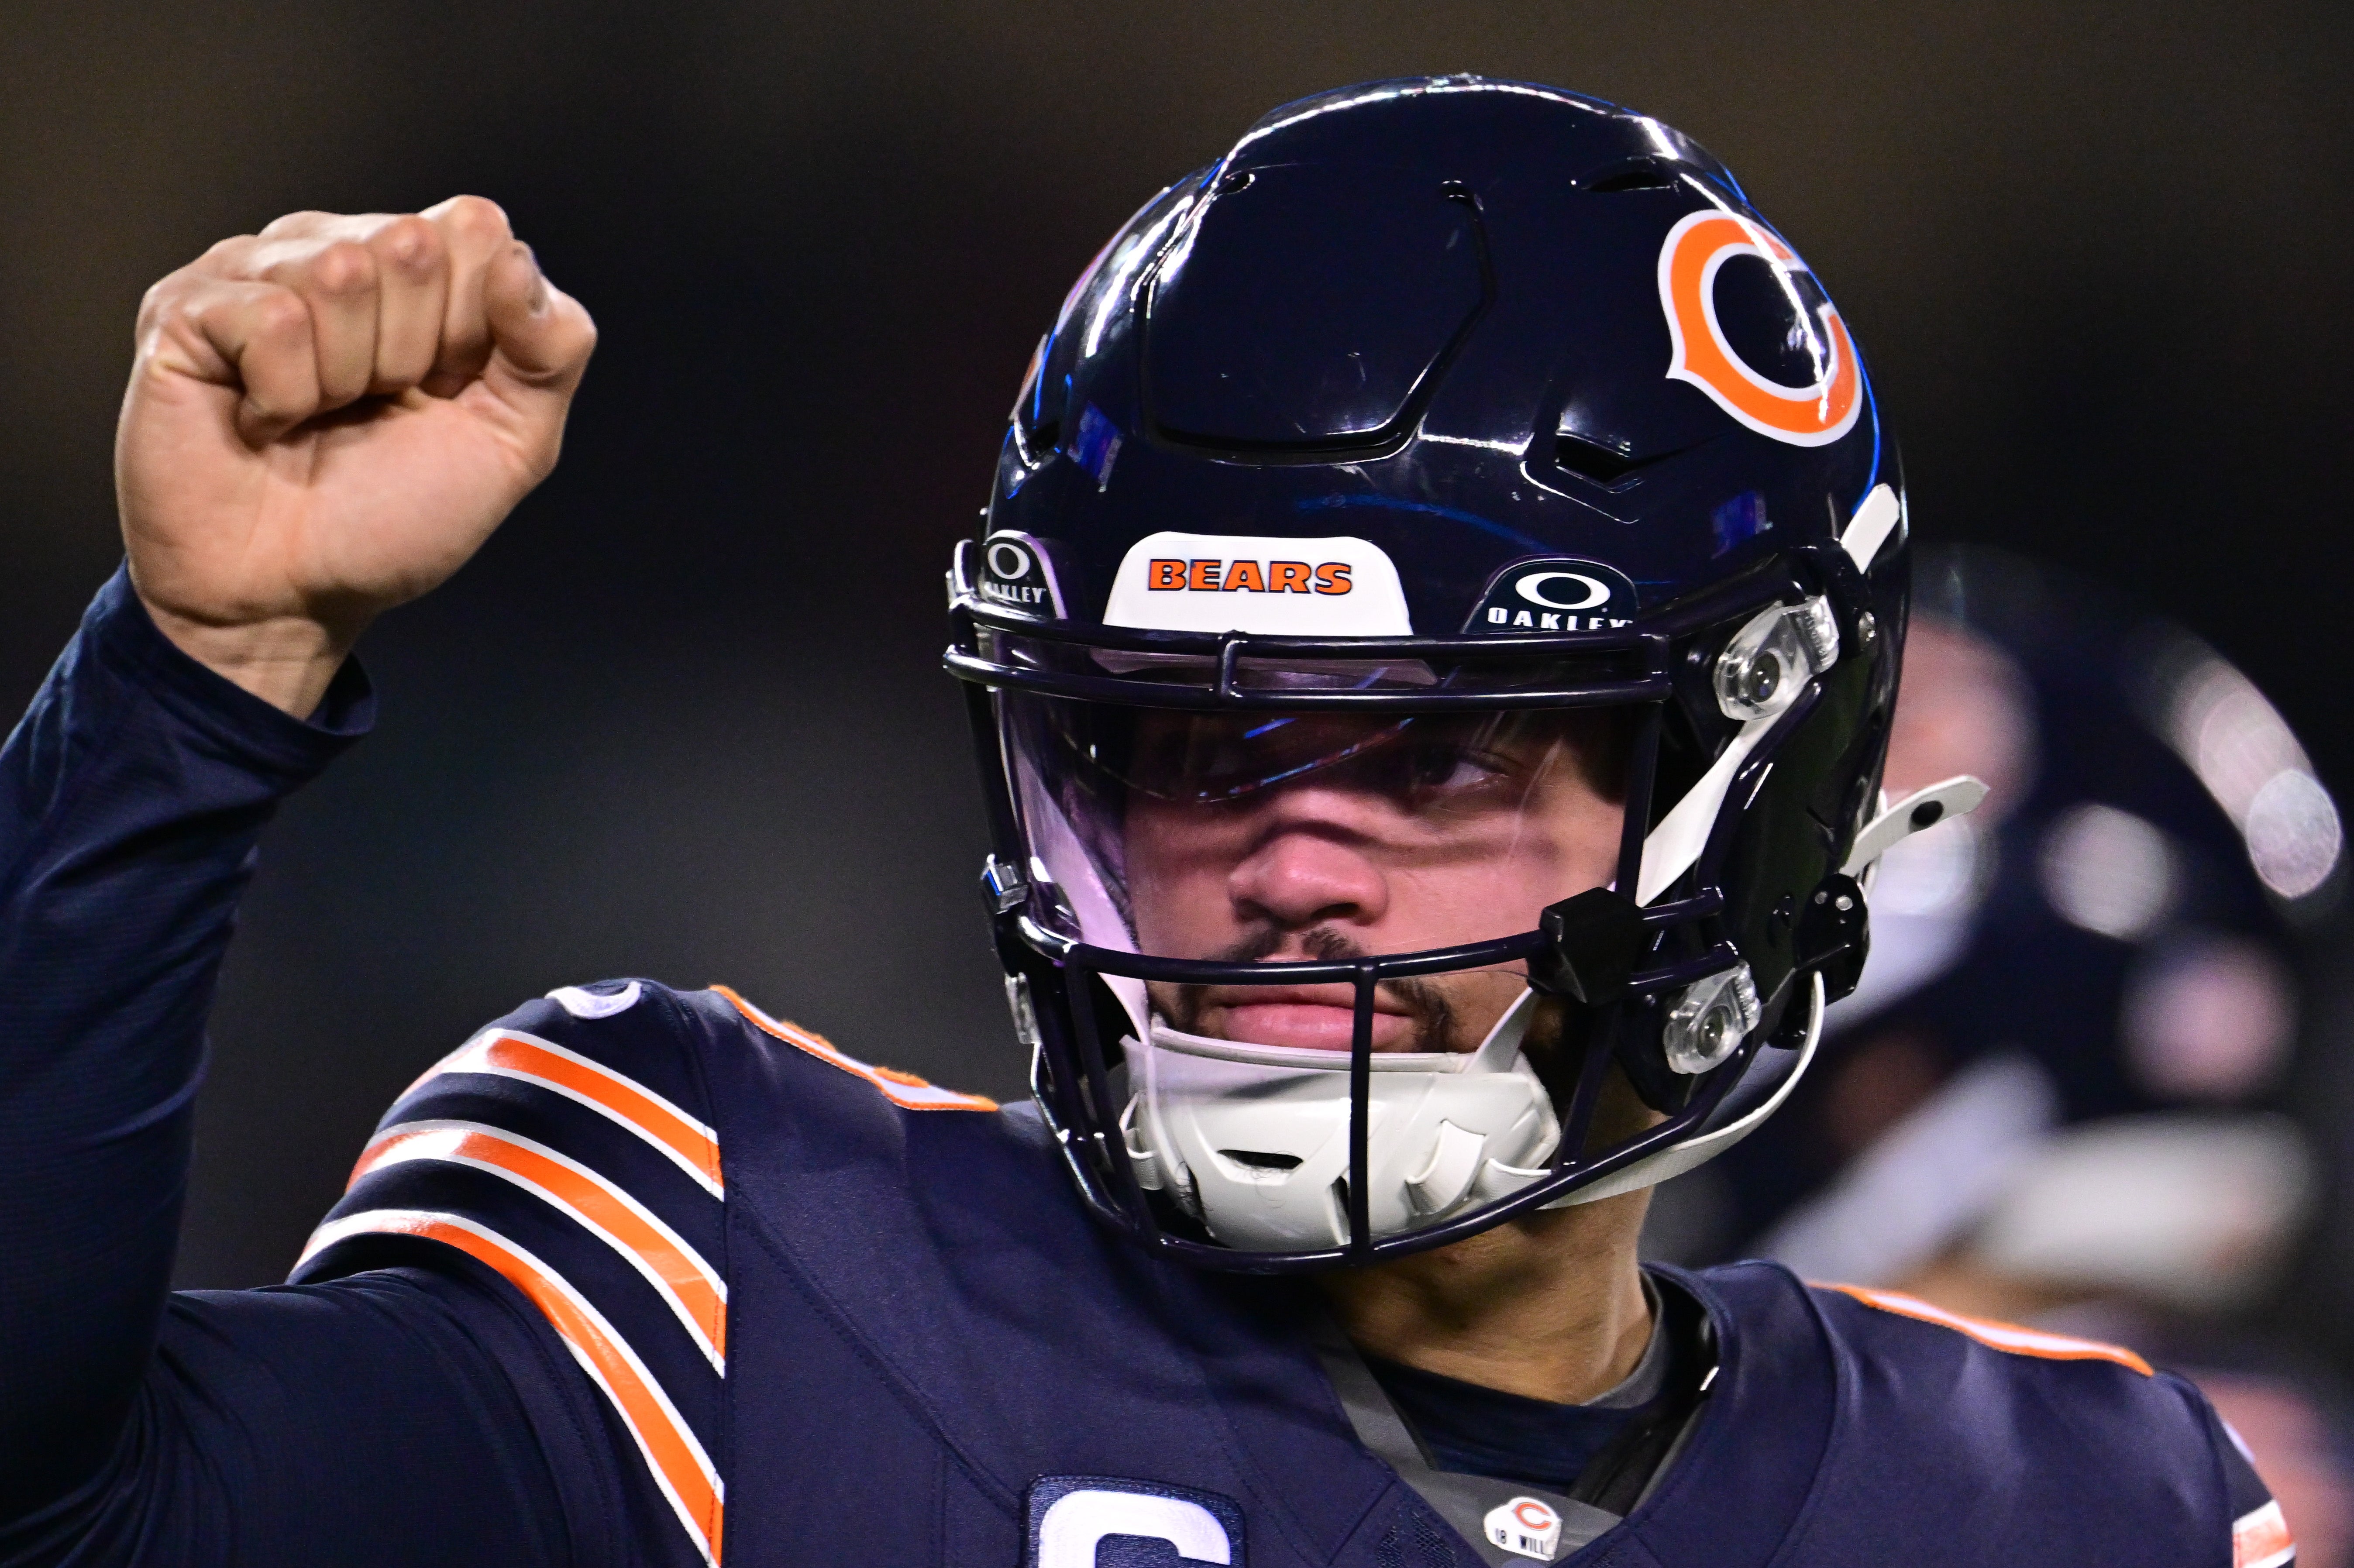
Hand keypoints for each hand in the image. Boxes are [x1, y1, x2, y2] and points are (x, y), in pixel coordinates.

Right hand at [116, 198, 596, 714]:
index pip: (476, 228)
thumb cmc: (392, 518)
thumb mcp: (512, 443)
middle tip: (371, 409)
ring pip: (339, 272)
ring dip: (344, 377)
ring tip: (318, 416)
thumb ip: (552, 348)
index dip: (474, 326)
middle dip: (409, 353)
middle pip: (412, 243)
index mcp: (422, 273)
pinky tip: (264, 418)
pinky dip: (283, 393)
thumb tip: (518, 262)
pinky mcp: (188, 305)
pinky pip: (272, 318)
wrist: (296, 593)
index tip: (441, 390)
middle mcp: (339, 249)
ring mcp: (256, 270)